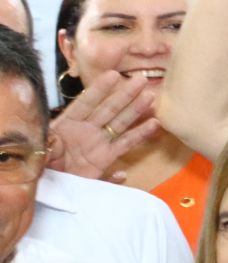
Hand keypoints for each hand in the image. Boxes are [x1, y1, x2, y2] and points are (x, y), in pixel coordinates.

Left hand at [46, 71, 162, 180]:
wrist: (49, 187)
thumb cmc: (41, 166)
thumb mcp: (38, 153)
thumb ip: (46, 145)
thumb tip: (53, 139)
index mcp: (66, 124)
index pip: (85, 103)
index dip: (99, 89)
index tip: (114, 75)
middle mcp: (85, 129)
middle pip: (108, 109)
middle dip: (125, 95)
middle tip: (141, 80)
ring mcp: (98, 142)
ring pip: (120, 123)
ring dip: (136, 110)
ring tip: (151, 97)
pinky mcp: (106, 158)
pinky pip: (126, 144)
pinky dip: (140, 135)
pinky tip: (154, 124)